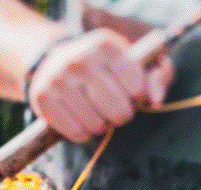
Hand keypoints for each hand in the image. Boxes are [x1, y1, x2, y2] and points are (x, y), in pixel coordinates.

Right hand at [27, 28, 173, 143]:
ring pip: (97, 125)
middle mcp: (79, 59)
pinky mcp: (43, 98)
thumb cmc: (104, 67)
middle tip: (114, 106)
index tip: (132, 92)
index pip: (137, 86)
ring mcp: (58, 78)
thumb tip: (156, 101)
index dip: (138, 96)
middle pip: (119, 111)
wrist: (53, 61)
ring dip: (101, 125)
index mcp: (105, 45)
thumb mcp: (133, 61)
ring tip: (96, 112)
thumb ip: (158, 76)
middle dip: (122, 115)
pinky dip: (83, 134)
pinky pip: (76, 133)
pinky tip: (81, 120)